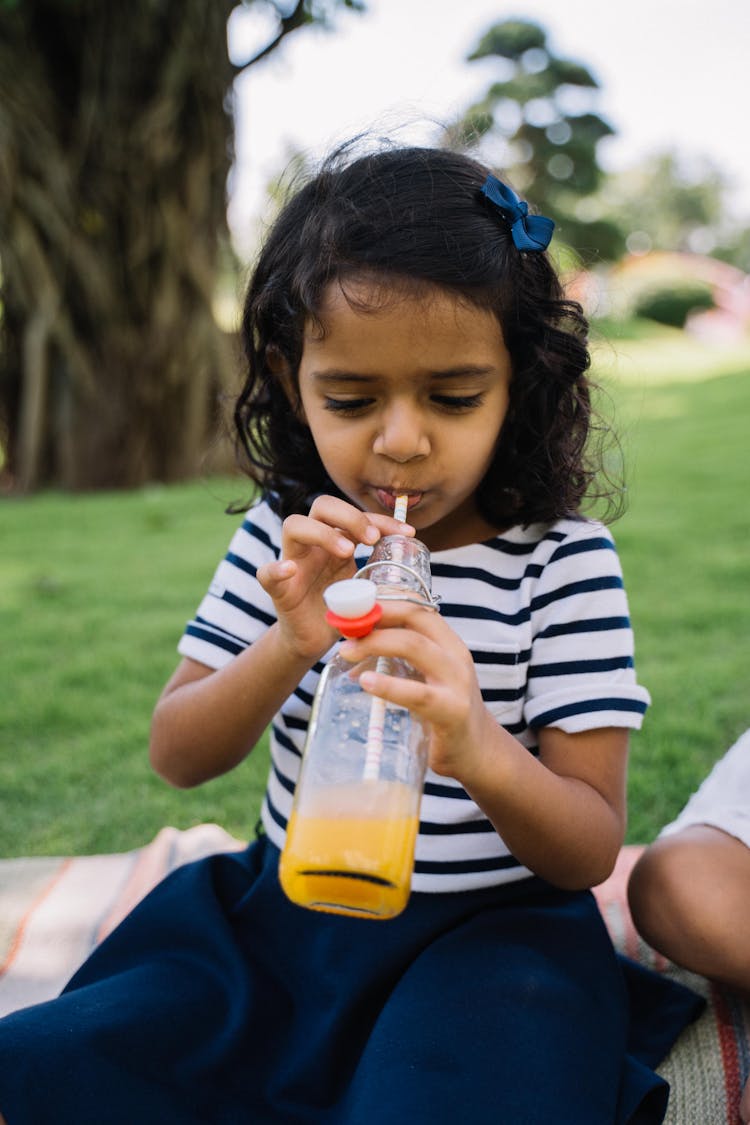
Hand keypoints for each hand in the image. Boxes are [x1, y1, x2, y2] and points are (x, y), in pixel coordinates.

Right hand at [256, 495, 413, 660]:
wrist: (312, 641)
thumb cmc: (341, 612)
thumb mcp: (367, 590)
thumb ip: (381, 576)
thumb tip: (415, 566)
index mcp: (337, 542)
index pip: (357, 516)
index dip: (382, 519)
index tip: (407, 534)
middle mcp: (314, 545)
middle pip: (322, 506)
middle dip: (350, 516)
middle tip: (372, 539)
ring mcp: (293, 563)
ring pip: (294, 526)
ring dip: (322, 533)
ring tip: (347, 552)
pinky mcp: (278, 589)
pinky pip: (267, 573)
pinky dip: (277, 569)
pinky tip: (290, 571)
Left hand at [339, 600, 492, 782]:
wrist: (477, 752)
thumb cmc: (443, 711)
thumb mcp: (423, 678)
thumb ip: (395, 661)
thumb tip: (350, 651)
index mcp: (448, 643)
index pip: (416, 609)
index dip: (383, 603)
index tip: (353, 608)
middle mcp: (455, 656)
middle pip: (414, 619)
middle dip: (375, 619)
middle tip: (343, 630)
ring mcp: (457, 682)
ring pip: (414, 646)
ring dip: (375, 643)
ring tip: (347, 652)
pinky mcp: (452, 711)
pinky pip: (418, 694)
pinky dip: (389, 686)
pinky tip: (366, 683)